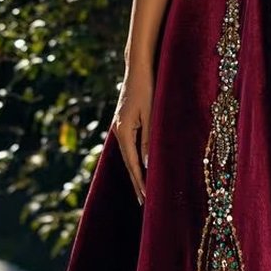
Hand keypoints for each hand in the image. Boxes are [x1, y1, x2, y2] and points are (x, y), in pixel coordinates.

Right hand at [112, 66, 152, 205]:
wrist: (138, 68)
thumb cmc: (148, 87)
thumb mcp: (151, 114)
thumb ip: (150, 140)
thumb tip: (146, 164)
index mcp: (124, 131)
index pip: (132, 164)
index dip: (139, 182)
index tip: (145, 198)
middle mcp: (119, 131)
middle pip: (128, 163)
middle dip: (136, 182)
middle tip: (143, 203)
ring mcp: (120, 127)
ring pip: (128, 156)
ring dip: (136, 173)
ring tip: (143, 190)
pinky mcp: (124, 123)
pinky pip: (129, 147)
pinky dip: (135, 160)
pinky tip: (140, 167)